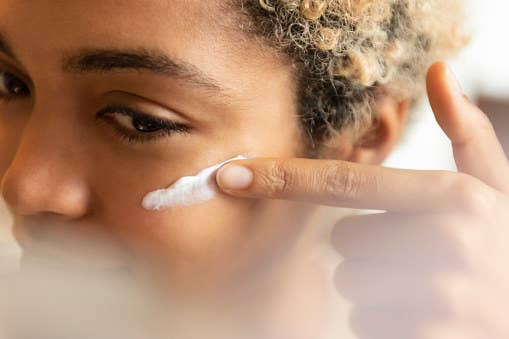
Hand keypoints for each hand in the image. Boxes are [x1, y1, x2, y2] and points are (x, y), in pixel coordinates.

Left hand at [215, 62, 508, 337]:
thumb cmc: (500, 249)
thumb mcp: (495, 190)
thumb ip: (468, 134)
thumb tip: (437, 71)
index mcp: (451, 198)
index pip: (345, 182)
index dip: (282, 177)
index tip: (229, 176)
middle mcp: (443, 243)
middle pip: (345, 240)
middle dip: (367, 248)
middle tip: (416, 256)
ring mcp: (437, 296)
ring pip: (351, 283)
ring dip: (376, 285)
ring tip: (425, 286)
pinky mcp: (428, 334)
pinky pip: (365, 321)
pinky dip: (384, 318)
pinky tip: (424, 315)